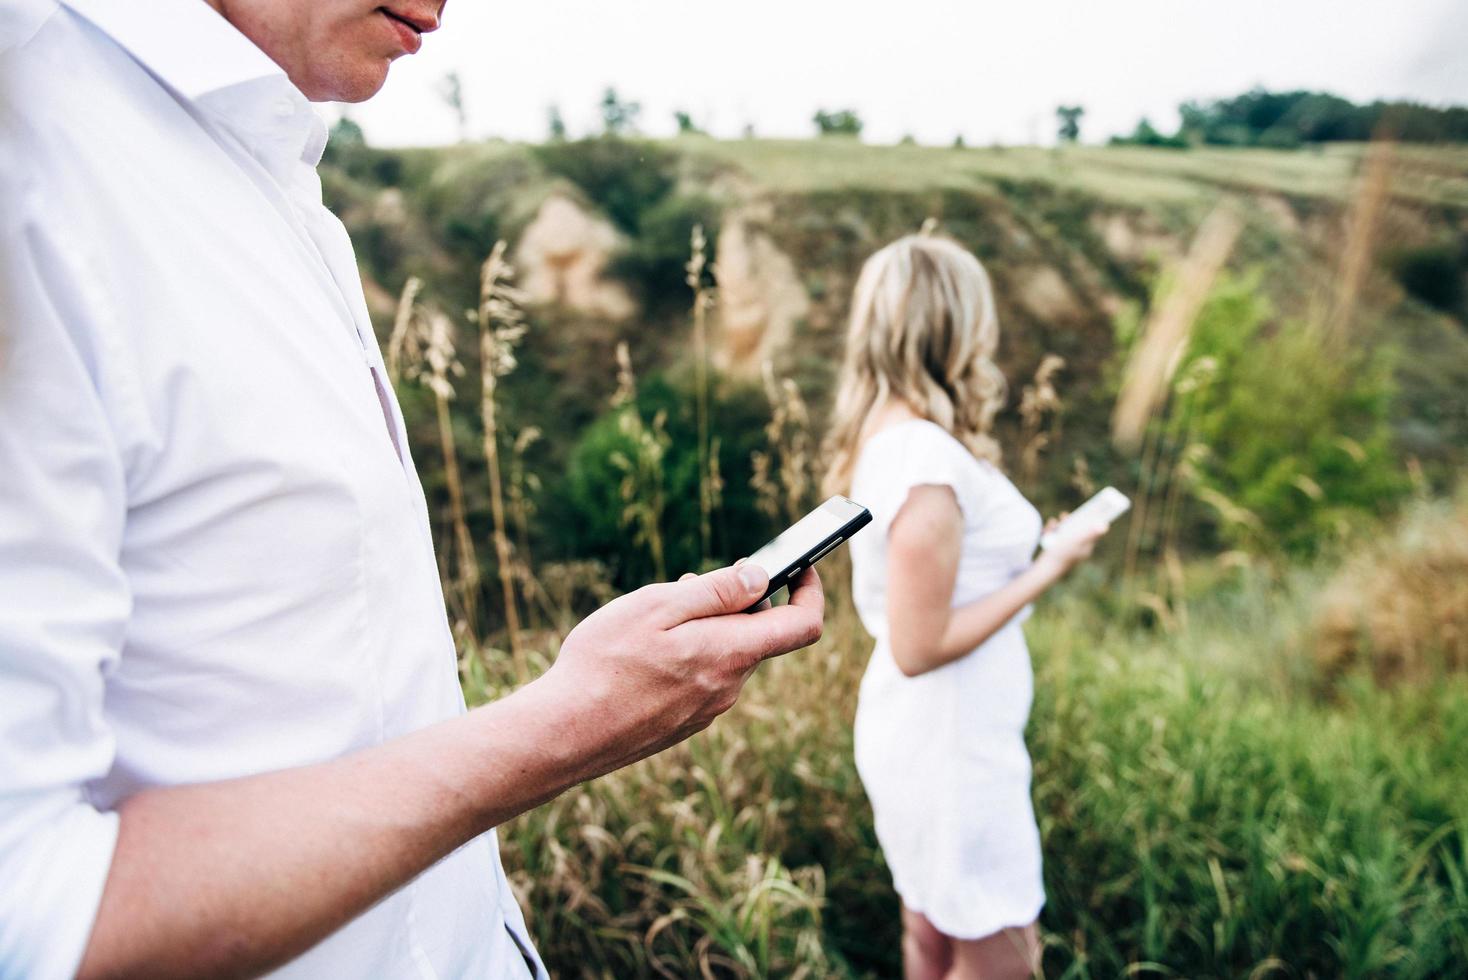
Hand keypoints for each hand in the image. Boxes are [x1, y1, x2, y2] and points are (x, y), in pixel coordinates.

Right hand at [539, 563, 823, 780]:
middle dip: (736, 604)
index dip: (810, 590)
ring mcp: (707, 710)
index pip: (803, 624)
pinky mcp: (683, 724)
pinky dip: (689, 656)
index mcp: (731, 653)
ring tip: (654, 618)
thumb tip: (762, 577)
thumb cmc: (605, 663)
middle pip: (757, 636)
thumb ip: (717, 592)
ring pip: (725, 656)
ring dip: (705, 629)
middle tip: (690, 583)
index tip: (801, 566)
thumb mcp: (659, 606)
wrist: (564, 733)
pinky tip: (645, 652)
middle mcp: (729, 688)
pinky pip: (703, 679)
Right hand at [1034, 511, 1108, 581]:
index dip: (1088, 520)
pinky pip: (1055, 538)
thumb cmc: (1061, 555)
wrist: (1044, 570)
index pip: (1090, 532)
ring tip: (1052, 524)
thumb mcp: (1077, 541)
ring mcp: (1067, 552)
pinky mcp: (1057, 553)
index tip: (1087, 511)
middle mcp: (1077, 550)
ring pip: (1064, 533)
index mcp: (1085, 548)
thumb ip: (1091, 533)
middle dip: (1069, 522)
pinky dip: (1050, 533)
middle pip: (1076, 531)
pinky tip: (1046, 532)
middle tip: (1064, 515)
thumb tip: (1106, 525)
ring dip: (1057, 527)